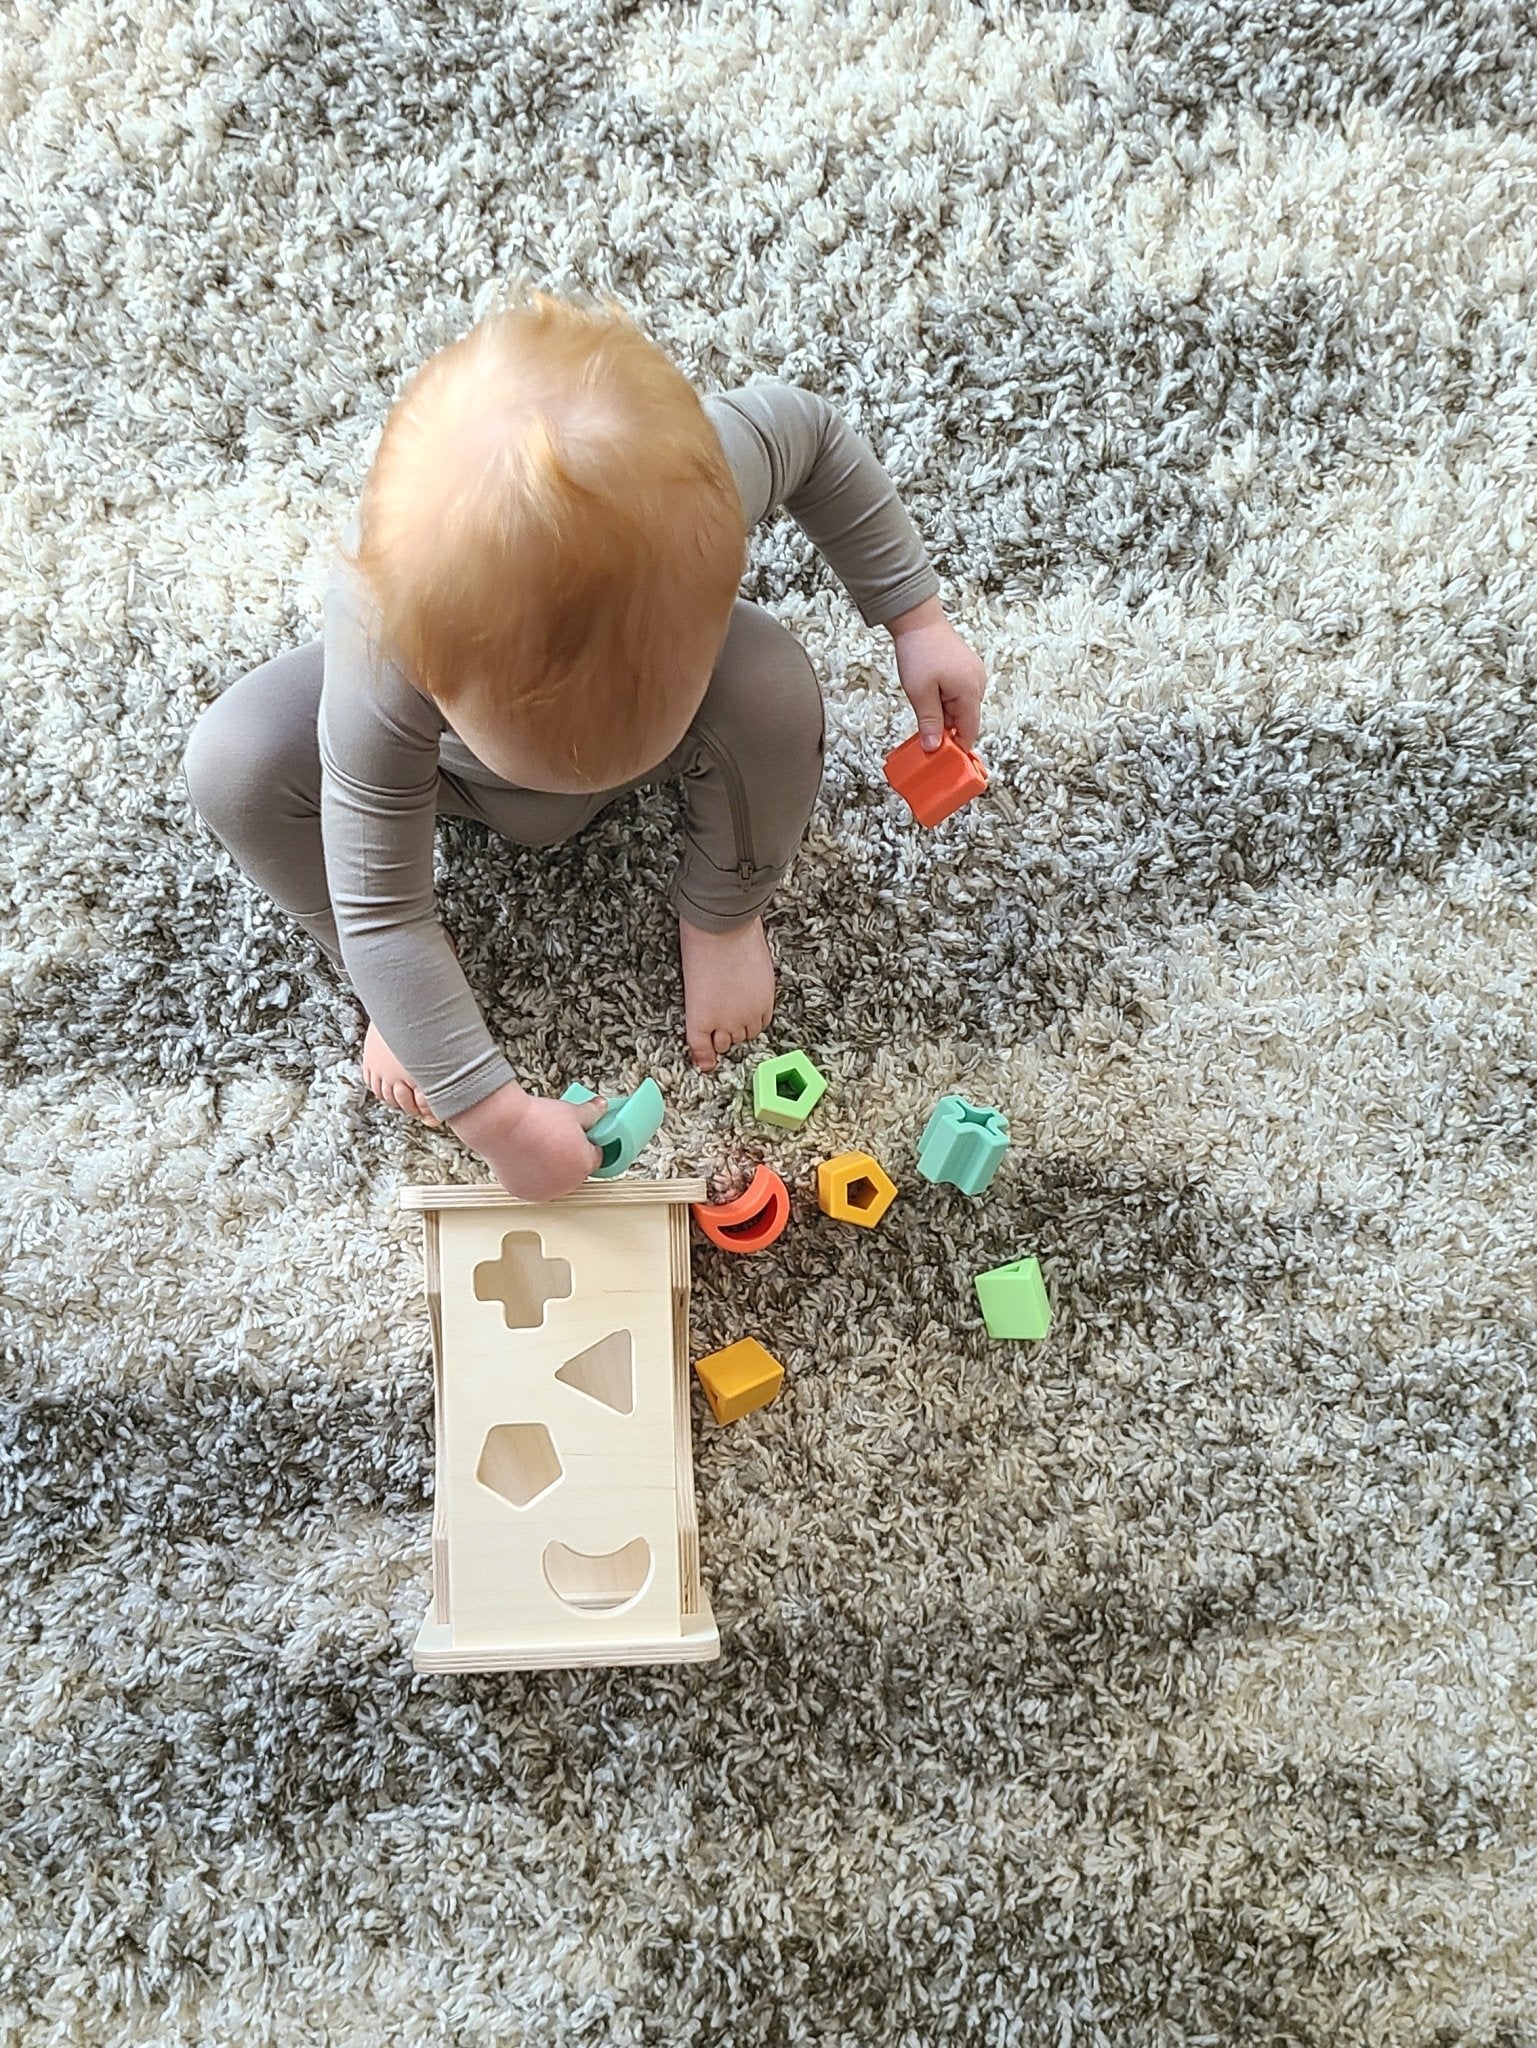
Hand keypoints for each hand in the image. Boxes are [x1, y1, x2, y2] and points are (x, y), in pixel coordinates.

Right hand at [448, 1080, 607, 1199]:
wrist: (501, 1124)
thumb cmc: (534, 1120)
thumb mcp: (571, 1111)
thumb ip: (592, 1113)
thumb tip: (600, 1108)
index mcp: (583, 1165)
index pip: (595, 1157)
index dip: (587, 1144)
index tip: (580, 1137)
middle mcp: (566, 1184)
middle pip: (575, 1171)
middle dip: (569, 1156)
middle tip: (557, 1139)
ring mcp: (544, 1191)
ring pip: (554, 1180)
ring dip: (551, 1169)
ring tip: (541, 1147)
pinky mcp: (523, 1193)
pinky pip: (534, 1185)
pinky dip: (533, 1175)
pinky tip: (528, 1157)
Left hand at [886, 596, 987, 752]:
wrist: (918, 621)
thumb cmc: (919, 652)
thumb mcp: (920, 693)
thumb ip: (929, 722)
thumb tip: (934, 748)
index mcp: (970, 691)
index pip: (969, 731)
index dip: (956, 748)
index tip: (943, 759)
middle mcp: (978, 683)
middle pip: (965, 721)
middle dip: (946, 729)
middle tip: (924, 730)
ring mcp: (974, 675)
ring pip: (960, 708)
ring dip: (943, 714)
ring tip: (924, 702)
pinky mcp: (967, 670)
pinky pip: (959, 695)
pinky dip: (945, 701)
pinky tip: (930, 694)